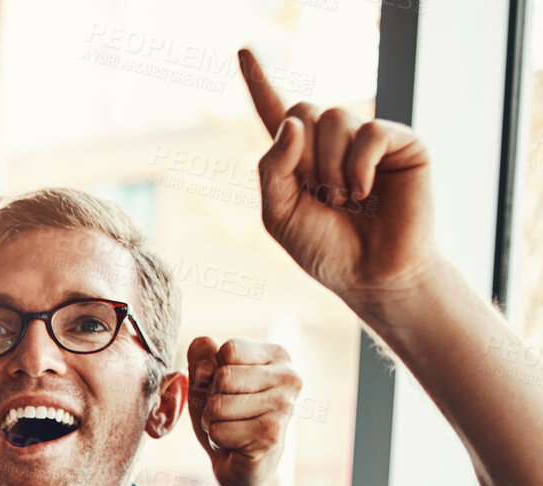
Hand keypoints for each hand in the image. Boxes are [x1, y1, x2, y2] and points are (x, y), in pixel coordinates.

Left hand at [186, 337, 299, 485]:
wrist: (238, 464)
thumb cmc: (224, 416)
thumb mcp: (206, 381)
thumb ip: (200, 357)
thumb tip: (202, 353)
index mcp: (277, 356)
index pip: (228, 350)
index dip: (213, 373)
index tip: (226, 389)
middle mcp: (290, 377)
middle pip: (222, 376)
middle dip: (211, 400)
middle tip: (228, 414)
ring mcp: (285, 406)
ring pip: (218, 405)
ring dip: (213, 422)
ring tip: (232, 428)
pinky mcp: (273, 434)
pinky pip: (219, 431)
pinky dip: (217, 440)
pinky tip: (236, 444)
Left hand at [239, 47, 440, 305]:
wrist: (370, 275)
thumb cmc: (325, 249)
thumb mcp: (279, 214)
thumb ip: (273, 168)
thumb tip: (295, 123)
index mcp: (299, 157)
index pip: (275, 111)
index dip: (259, 81)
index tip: (244, 49)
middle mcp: (334, 141)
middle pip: (303, 110)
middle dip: (303, 156)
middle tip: (321, 196)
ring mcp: (369, 139)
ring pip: (335, 116)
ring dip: (330, 166)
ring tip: (345, 200)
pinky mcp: (402, 143)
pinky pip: (370, 132)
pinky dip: (360, 166)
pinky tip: (366, 193)